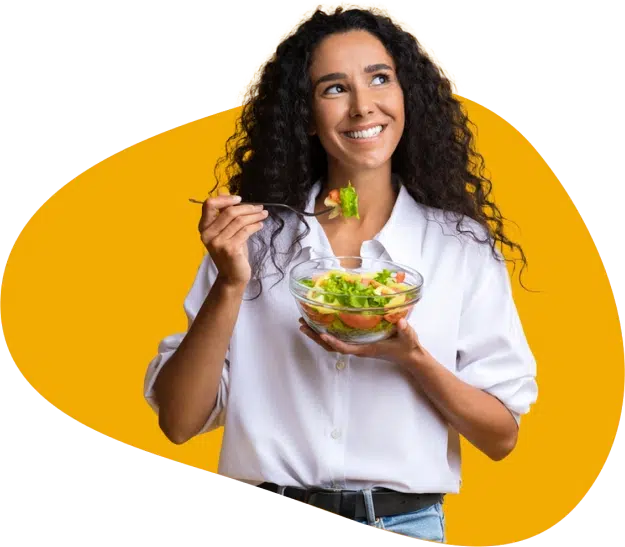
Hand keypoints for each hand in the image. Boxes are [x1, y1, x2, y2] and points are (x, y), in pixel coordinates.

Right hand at [198, 194, 268, 286]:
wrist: (232, 276)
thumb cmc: (231, 252)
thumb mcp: (226, 231)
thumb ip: (225, 215)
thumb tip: (227, 193)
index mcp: (204, 228)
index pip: (209, 204)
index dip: (225, 199)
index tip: (240, 199)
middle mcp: (208, 235)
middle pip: (229, 211)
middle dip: (247, 207)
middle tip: (260, 208)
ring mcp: (218, 242)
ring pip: (239, 220)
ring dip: (254, 216)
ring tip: (263, 214)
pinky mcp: (230, 249)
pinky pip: (245, 231)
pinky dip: (255, 226)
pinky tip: (260, 225)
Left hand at [298, 317, 426, 368]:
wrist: (410, 356)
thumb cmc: (407, 347)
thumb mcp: (408, 337)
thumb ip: (405, 330)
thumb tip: (400, 322)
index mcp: (367, 349)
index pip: (346, 348)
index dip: (334, 342)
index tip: (322, 334)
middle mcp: (358, 349)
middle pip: (331, 346)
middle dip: (316, 336)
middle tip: (302, 324)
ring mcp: (357, 346)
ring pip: (332, 343)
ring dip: (316, 334)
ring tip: (304, 323)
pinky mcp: (358, 343)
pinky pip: (338, 339)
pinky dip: (326, 333)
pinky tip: (320, 323)